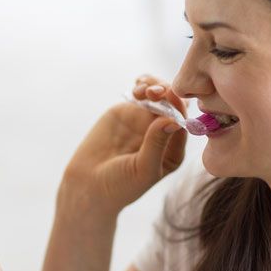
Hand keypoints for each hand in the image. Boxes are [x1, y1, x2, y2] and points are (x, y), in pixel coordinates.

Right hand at [62, 75, 186, 213]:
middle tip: (157, 91)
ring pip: (158, 96)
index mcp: (172, 151)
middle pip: (173, 106)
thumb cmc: (119, 186)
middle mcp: (162, 133)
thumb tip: (173, 120)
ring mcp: (144, 121)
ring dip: (155, 86)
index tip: (171, 99)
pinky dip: (143, 85)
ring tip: (144, 89)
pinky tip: (139, 83)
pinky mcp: (127, 112)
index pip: (182, 124)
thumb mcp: (142, 169)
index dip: (178, 109)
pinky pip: (140, 94)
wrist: (88, 186)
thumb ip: (157, 144)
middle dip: (168, 94)